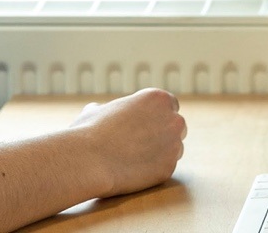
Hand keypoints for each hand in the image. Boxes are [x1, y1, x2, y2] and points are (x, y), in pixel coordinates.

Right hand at [69, 88, 185, 197]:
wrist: (89, 160)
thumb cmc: (89, 132)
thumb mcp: (96, 110)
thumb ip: (106, 109)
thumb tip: (97, 109)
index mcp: (157, 99)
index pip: (170, 104)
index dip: (158, 115)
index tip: (146, 124)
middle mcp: (172, 119)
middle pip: (177, 126)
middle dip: (165, 133)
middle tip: (143, 142)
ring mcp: (174, 145)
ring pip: (175, 148)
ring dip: (162, 152)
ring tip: (136, 157)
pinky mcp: (169, 168)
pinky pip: (167, 167)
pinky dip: (154, 169)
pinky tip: (135, 169)